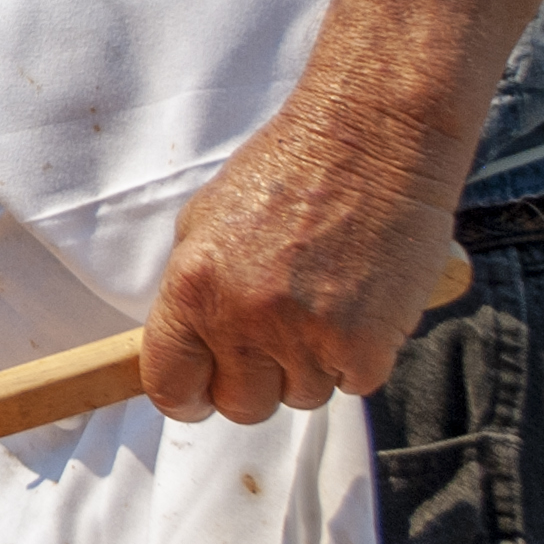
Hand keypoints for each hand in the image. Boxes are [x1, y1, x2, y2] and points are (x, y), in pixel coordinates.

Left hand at [143, 92, 465, 423]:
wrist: (373, 137)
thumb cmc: (293, 168)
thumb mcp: (208, 219)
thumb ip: (193, 290)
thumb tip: (187, 344)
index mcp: (192, 286)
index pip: (169, 384)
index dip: (187, 396)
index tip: (201, 393)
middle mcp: (242, 319)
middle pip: (239, 405)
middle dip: (255, 382)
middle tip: (276, 338)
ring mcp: (306, 336)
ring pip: (301, 396)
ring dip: (312, 364)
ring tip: (324, 301)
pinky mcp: (365, 347)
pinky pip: (354, 383)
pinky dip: (359, 356)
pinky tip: (360, 303)